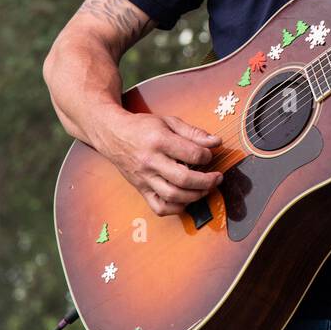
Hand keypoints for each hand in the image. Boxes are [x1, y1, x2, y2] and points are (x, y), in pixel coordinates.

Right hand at [96, 110, 222, 215]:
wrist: (113, 135)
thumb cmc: (143, 127)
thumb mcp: (169, 122)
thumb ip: (194, 133)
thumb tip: (216, 142)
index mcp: (159, 141)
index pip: (191, 154)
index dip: (207, 156)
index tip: (210, 155)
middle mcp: (150, 162)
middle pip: (183, 179)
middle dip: (206, 181)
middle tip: (217, 178)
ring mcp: (144, 178)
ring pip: (172, 196)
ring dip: (195, 196)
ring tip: (205, 189)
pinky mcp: (141, 189)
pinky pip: (159, 207)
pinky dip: (176, 208)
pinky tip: (186, 199)